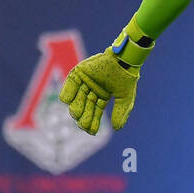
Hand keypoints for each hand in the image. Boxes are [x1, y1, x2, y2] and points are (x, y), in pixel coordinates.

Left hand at [58, 18, 153, 133]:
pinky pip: (69, 86)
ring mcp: (84, 82)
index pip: (96, 112)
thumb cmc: (126, 77)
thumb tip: (117, 129)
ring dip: (75, 108)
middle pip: (85, 107)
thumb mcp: (125, 98)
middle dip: (84, 117)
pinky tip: (68, 101)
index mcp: (102, 96)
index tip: (92, 132)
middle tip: (83, 125)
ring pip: (76, 99)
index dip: (94, 122)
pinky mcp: (78, 73)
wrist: (123, 60)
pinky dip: (67, 93)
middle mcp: (92, 90)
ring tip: (77, 115)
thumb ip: (121, 112)